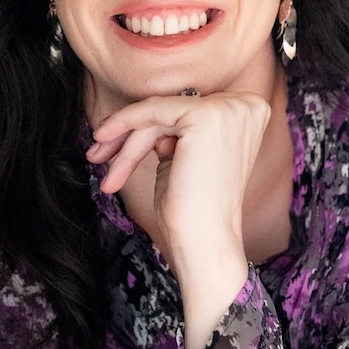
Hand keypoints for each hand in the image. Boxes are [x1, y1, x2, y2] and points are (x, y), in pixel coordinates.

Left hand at [86, 91, 271, 272]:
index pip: (187, 111)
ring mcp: (229, 108)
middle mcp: (246, 105)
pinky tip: (104, 141)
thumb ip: (175, 132)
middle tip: (98, 153)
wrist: (205, 242)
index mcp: (250, 114)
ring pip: (158, 113)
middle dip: (130, 133)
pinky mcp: (206, 116)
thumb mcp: (186, 159)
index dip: (149, 126)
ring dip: (124, 143)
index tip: (116, 143)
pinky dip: (124, 125)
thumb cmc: (194, 210)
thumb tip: (146, 118)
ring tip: (104, 167)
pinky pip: (153, 111)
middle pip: (172, 110)